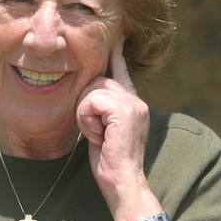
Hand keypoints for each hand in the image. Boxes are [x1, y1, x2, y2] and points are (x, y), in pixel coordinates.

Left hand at [74, 39, 150, 213]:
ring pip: (92, 90)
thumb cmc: (109, 160)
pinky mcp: (125, 111)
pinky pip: (91, 101)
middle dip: (84, 104)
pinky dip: (87, 119)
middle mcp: (136, 99)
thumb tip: (88, 94)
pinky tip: (99, 135)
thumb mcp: (102, 129)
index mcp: (132, 102)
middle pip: (96, 80)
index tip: (115, 38)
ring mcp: (133, 104)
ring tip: (98, 134)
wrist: (123, 182)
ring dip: (84, 114)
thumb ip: (100, 109)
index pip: (120, 71)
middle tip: (95, 131)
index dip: (115, 54)